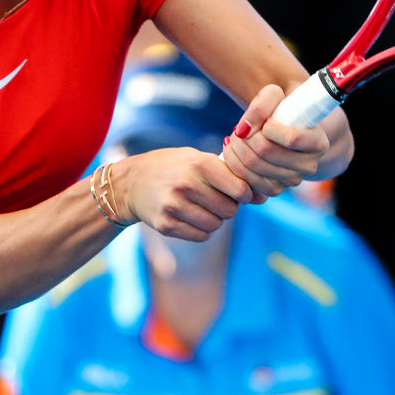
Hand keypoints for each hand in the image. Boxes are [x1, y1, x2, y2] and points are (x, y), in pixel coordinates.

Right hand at [111, 148, 253, 241]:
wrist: (130, 183)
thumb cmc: (172, 167)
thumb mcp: (197, 159)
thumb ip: (229, 175)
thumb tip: (263, 197)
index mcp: (199, 164)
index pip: (240, 189)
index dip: (244, 193)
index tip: (237, 192)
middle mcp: (187, 184)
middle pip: (230, 210)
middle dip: (228, 206)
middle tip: (215, 198)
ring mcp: (175, 206)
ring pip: (217, 225)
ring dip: (215, 219)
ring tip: (201, 206)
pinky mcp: (166, 225)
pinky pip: (202, 235)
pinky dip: (202, 229)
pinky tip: (190, 216)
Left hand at [220, 83, 328, 199]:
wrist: (286, 131)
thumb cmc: (282, 109)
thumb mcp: (276, 96)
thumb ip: (263, 104)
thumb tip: (244, 129)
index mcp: (318, 142)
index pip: (291, 138)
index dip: (269, 128)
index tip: (264, 121)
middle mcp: (309, 165)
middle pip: (266, 152)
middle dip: (245, 138)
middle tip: (238, 128)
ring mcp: (292, 180)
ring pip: (253, 167)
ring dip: (236, 150)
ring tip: (235, 137)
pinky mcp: (275, 189)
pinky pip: (248, 182)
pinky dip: (234, 165)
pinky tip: (234, 151)